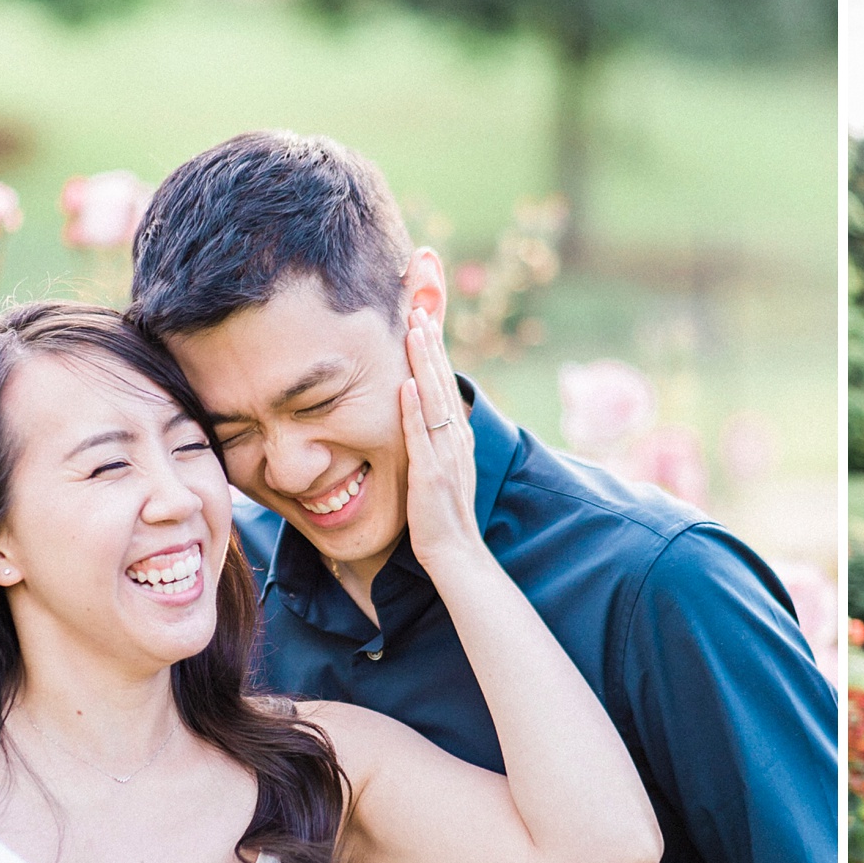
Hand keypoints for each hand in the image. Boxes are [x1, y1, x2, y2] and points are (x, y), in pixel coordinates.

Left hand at [398, 308, 483, 578]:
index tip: (422, 320)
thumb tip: (414, 413)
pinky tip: (406, 386)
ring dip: (425, 365)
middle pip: (443, 382)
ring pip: (435, 400)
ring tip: (414, 332)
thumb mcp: (440, 470)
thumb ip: (431, 442)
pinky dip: (414, 411)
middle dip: (430, 345)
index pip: (445, 385)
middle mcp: (456, 440)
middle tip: (418, 308)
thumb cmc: (441, 517)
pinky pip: (422, 437)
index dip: (434, 352)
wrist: (456, 553)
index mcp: (457, 437)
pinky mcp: (432, 475)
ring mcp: (446, 457)